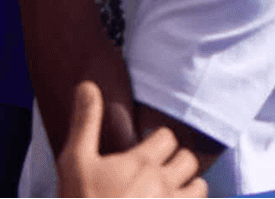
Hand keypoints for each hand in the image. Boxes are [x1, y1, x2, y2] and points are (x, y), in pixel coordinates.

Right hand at [57, 82, 205, 198]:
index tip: (147, 150)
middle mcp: (161, 184)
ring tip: (169, 190)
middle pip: (188, 159)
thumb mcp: (75, 162)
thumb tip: (87, 85)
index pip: (168, 137)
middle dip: (175, 162)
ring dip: (188, 186)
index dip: (158, 142)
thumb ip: (85, 123)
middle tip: (159, 171)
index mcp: (141, 163)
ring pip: (199, 186)